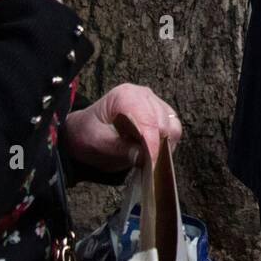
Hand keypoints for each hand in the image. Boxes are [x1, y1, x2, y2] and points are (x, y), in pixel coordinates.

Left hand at [64, 83, 181, 173]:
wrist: (87, 130)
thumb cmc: (90, 133)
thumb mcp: (96, 142)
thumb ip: (118, 148)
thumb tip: (142, 156)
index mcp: (126, 96)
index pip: (148, 121)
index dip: (151, 145)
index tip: (150, 164)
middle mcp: (144, 95)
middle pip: (163, 124)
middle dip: (156, 146)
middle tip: (143, 164)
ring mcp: (155, 103)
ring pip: (172, 127)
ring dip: (162, 146)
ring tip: (146, 157)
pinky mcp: (162, 114)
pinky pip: (173, 130)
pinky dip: (166, 144)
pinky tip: (151, 151)